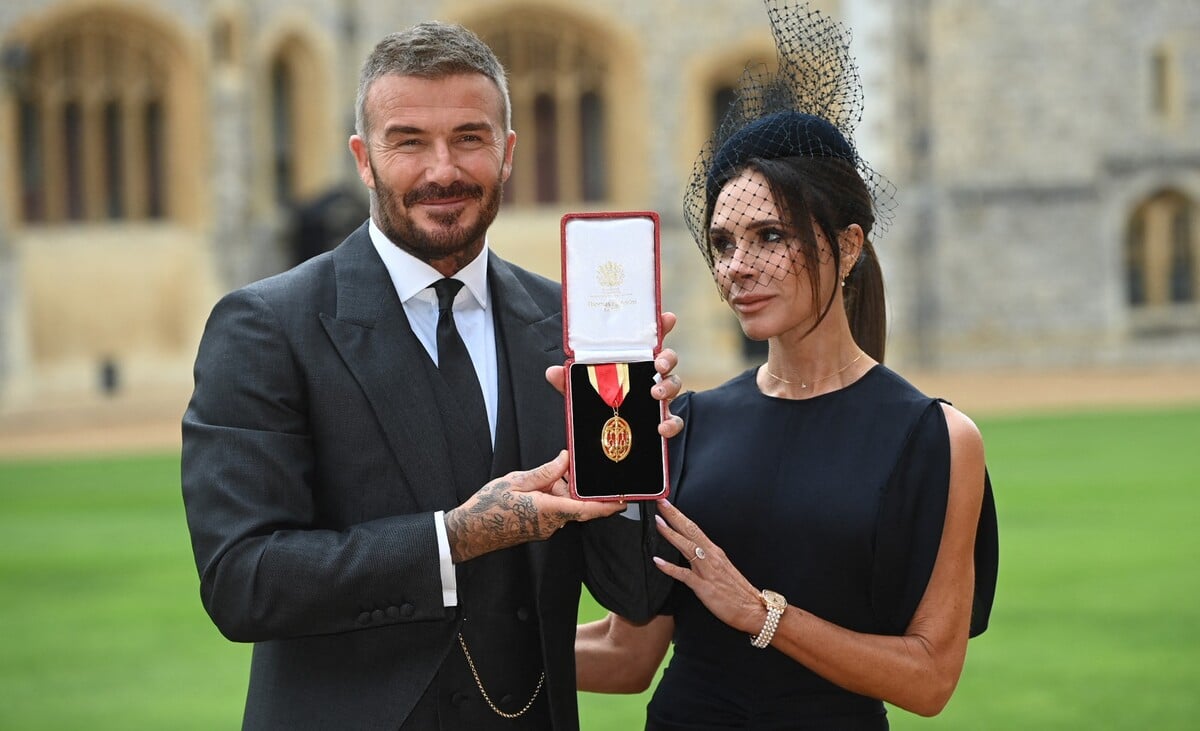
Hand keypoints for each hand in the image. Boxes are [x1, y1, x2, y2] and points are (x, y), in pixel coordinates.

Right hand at [444, 451, 626, 561]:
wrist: (469, 531)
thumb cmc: (488, 507)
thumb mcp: (516, 481)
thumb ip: (545, 472)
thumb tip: (565, 460)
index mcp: (548, 510)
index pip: (586, 509)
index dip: (607, 506)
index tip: (624, 500)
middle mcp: (551, 523)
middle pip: (576, 503)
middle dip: (574, 487)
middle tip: (568, 469)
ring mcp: (545, 528)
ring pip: (564, 506)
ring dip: (559, 490)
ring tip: (540, 478)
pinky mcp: (539, 529)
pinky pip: (554, 511)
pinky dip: (551, 497)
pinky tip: (536, 488)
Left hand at [545, 311, 683, 437]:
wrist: (606, 436)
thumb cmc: (599, 402)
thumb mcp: (582, 389)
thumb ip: (569, 380)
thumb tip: (553, 371)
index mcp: (634, 362)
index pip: (650, 340)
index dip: (661, 327)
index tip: (668, 317)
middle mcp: (650, 375)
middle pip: (668, 359)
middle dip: (667, 358)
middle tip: (658, 364)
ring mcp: (659, 397)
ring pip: (674, 384)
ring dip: (668, 386)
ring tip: (656, 394)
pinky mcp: (662, 418)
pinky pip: (674, 420)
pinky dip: (671, 423)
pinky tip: (661, 427)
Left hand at [651, 499, 764, 635]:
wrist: (752, 609)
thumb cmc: (736, 591)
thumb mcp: (721, 568)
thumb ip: (705, 558)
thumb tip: (690, 550)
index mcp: (714, 552)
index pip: (694, 528)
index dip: (679, 515)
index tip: (667, 503)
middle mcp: (711, 557)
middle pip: (690, 531)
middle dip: (674, 516)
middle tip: (660, 502)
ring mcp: (707, 571)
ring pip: (687, 547)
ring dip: (671, 534)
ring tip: (658, 523)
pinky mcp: (704, 587)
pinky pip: (684, 575)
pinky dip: (670, 568)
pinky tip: (658, 561)